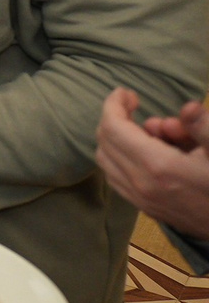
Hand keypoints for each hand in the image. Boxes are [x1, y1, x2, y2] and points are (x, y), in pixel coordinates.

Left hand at [97, 89, 208, 241]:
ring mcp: (140, 199)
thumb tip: (187, 107)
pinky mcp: (144, 209)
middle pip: (104, 141)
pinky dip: (119, 158)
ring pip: (105, 160)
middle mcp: (141, 183)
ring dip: (116, 139)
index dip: (114, 104)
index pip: (113, 128)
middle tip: (133, 106)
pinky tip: (144, 151)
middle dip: (114, 118)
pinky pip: (115, 177)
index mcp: (158, 166)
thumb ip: (203, 128)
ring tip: (147, 131)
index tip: (126, 93)